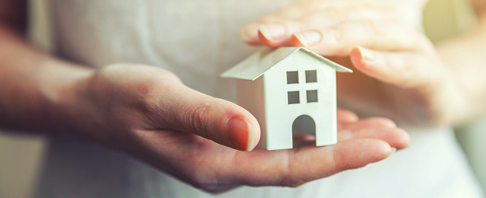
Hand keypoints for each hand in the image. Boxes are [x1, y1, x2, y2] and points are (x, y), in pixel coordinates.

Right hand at [65, 63, 408, 192]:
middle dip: (351, 151)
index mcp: (215, 165)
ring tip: (380, 131)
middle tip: (398, 138)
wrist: (95, 105)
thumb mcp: (159, 100)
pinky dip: (309, 130)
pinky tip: (335, 121)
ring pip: (294, 152)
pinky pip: (278, 139)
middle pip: (300, 163)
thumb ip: (206, 117)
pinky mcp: (229, 141)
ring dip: (337, 141)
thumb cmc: (121, 100)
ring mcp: (229, 156)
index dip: (336, 157)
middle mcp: (228, 167)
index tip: (380, 146)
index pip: (287, 167)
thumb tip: (253, 132)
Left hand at [239, 0, 459, 125]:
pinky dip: (384, 62)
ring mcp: (407, 45)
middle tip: (265, 35)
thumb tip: (263, 53)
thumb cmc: (377, 79)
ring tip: (301, 43)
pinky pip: (407, 65)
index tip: (248, 35)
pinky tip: (360, 59)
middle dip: (297, 26)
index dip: (282, 22)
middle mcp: (381, 22)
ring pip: (367, 33)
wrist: (433, 97)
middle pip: (335, 17)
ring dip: (333, 36)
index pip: (314, 14)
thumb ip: (308, 59)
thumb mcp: (337, 69)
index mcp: (356, 18)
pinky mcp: (427, 72)